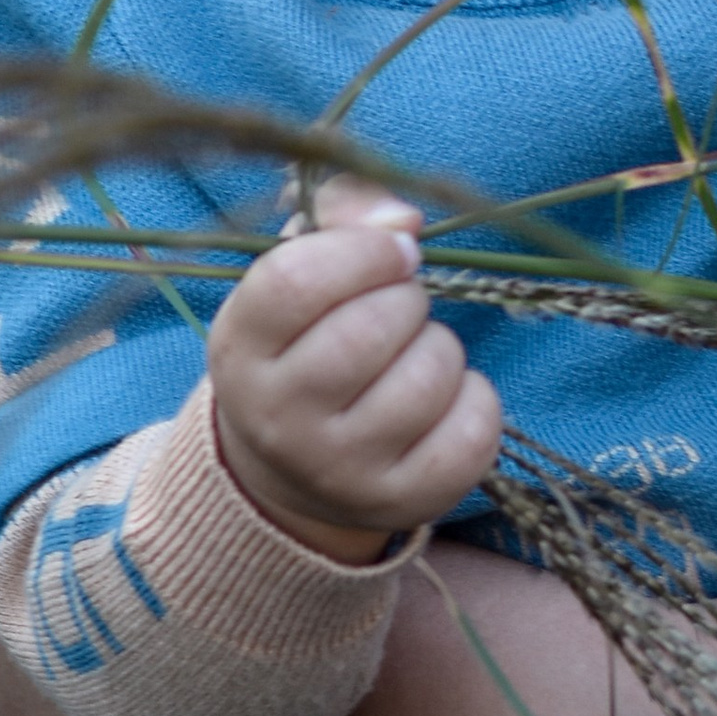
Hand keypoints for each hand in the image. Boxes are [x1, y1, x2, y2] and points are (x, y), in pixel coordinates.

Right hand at [209, 171, 500, 561]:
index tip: (394, 251)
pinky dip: (475, 399)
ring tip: (413, 357)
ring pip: (430, 375)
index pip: (295, 281)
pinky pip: (474, 428)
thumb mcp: (299, 270)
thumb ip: (344, 214)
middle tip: (397, 310)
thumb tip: (404, 221)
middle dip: (405, 299)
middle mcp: (279, 419)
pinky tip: (444, 400)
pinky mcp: (400, 501)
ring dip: (439, 348)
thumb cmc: (305, 343)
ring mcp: (339, 470)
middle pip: (372, 328)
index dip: (363, 251)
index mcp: (241, 350)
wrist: (292, 470)